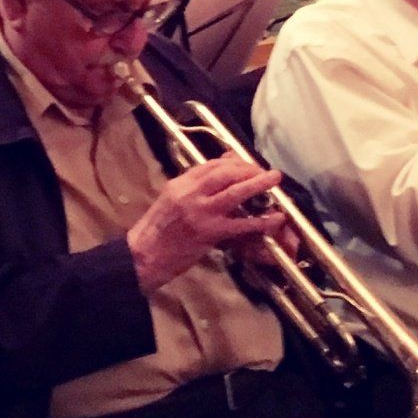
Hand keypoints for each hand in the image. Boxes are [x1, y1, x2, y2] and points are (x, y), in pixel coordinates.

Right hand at [128, 154, 285, 292]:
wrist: (143, 255)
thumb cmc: (157, 230)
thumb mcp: (171, 200)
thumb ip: (193, 187)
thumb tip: (217, 174)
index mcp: (180, 183)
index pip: (211, 165)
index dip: (234, 162)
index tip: (247, 164)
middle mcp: (190, 193)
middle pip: (225, 172)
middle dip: (248, 169)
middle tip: (264, 172)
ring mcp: (200, 212)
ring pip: (235, 192)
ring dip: (258, 184)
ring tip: (274, 179)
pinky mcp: (209, 233)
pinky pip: (240, 224)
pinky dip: (260, 220)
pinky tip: (274, 218)